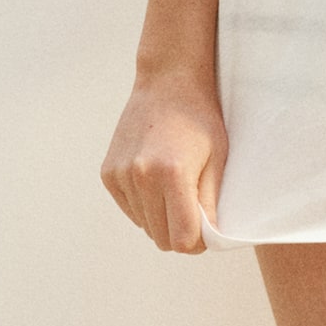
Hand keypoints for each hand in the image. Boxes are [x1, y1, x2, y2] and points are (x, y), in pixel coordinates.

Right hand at [101, 70, 227, 255]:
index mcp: (172, 175)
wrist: (168, 83)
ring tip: (175, 189)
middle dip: (180, 233)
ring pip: (145, 226)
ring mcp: (120, 175)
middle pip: (161, 238)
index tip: (205, 228)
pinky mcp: (109, 174)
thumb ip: (211, 204)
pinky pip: (131, 210)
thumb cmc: (200, 120)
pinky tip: (157, 182)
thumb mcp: (217, 160)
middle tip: (193, 210)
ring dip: (162, 219)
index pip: (182, 240)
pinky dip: (146, 207)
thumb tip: (207, 241)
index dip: (198, 242)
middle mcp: (140, 177)